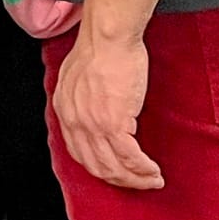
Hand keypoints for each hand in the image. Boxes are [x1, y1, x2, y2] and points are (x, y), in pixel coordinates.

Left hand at [52, 27, 161, 189]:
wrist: (108, 37)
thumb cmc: (100, 49)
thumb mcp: (78, 76)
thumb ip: (82, 98)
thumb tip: (95, 111)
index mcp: (65, 109)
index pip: (79, 153)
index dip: (101, 168)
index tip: (119, 173)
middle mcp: (74, 121)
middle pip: (97, 166)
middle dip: (121, 180)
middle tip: (141, 182)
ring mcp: (92, 124)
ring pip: (114, 167)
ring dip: (136, 179)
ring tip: (152, 179)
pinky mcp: (113, 122)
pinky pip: (130, 158)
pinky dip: (143, 169)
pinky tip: (153, 170)